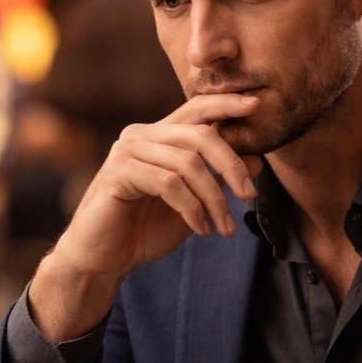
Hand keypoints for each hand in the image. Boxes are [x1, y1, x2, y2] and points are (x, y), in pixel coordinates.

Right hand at [29, 94, 264, 340]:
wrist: (103, 259)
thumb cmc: (144, 229)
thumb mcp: (194, 203)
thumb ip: (218, 179)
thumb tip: (258, 157)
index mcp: (158, 136)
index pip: (196, 108)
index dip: (226, 103)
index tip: (257, 103)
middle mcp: (141, 136)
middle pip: (200, 134)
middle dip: (231, 165)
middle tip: (248, 195)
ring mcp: (127, 151)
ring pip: (188, 163)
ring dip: (214, 199)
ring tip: (223, 227)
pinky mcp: (118, 173)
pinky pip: (169, 184)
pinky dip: (192, 208)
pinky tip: (200, 229)